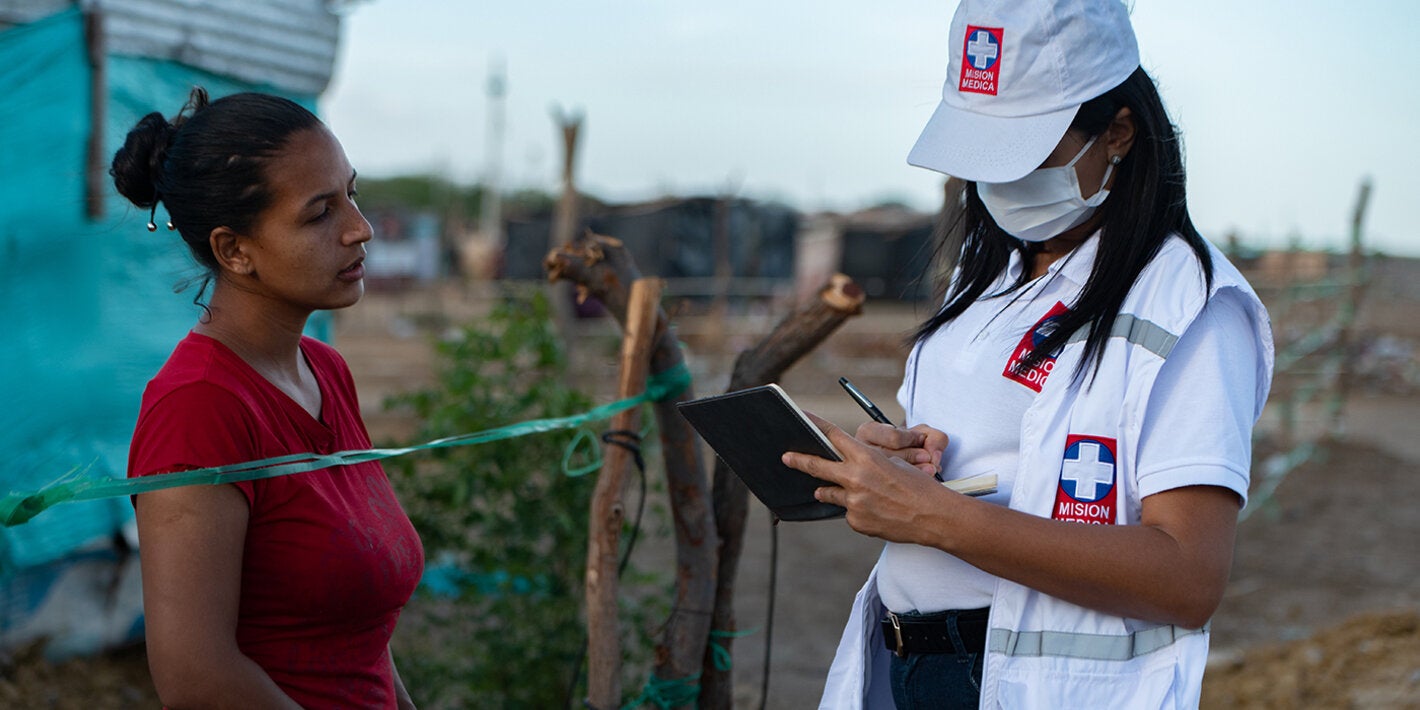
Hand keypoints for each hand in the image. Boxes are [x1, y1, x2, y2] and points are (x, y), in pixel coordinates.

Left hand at [784, 413, 956, 545]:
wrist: (933, 516)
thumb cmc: (919, 486)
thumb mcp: (895, 464)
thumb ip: (867, 463)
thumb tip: (850, 468)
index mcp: (866, 457)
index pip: (833, 436)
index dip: (815, 426)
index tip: (802, 418)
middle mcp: (855, 478)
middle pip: (817, 466)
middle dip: (799, 460)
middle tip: (785, 457)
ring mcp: (853, 502)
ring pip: (828, 493)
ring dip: (829, 490)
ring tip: (834, 490)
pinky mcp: (856, 521)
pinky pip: (848, 513)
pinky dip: (857, 510)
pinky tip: (875, 510)